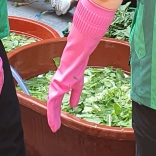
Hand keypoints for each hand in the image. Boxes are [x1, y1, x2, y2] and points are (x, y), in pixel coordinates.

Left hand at [45, 0, 115, 131]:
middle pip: (58, 92)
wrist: (85, 33)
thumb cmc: (90, 34)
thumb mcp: (93, 42)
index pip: (71, 83)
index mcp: (74, 66)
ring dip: (53, 112)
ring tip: (54, 126)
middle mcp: (66, 71)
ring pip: (54, 96)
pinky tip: (54, 117)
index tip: (74, 103)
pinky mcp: (62, 77)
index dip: (73, 93)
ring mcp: (63, 74)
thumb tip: (102, 29)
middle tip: (55, 124)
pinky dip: (54, 107)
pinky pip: (55, 96)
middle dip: (56, 108)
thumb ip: (94, 40)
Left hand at [47, 74, 83, 131]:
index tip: (58, 122)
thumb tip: (73, 106)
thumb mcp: (77, 86)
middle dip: (53, 118)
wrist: (75, 62)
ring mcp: (54, 90)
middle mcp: (54, 90)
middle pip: (52, 107)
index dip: (56, 113)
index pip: (56, 104)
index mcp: (59, 89)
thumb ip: (74, 96)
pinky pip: (51, 105)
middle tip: (55, 128)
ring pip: (51, 107)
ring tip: (54, 127)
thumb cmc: (76, 70)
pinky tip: (53, 121)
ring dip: (52, 118)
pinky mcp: (55, 90)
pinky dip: (52, 114)